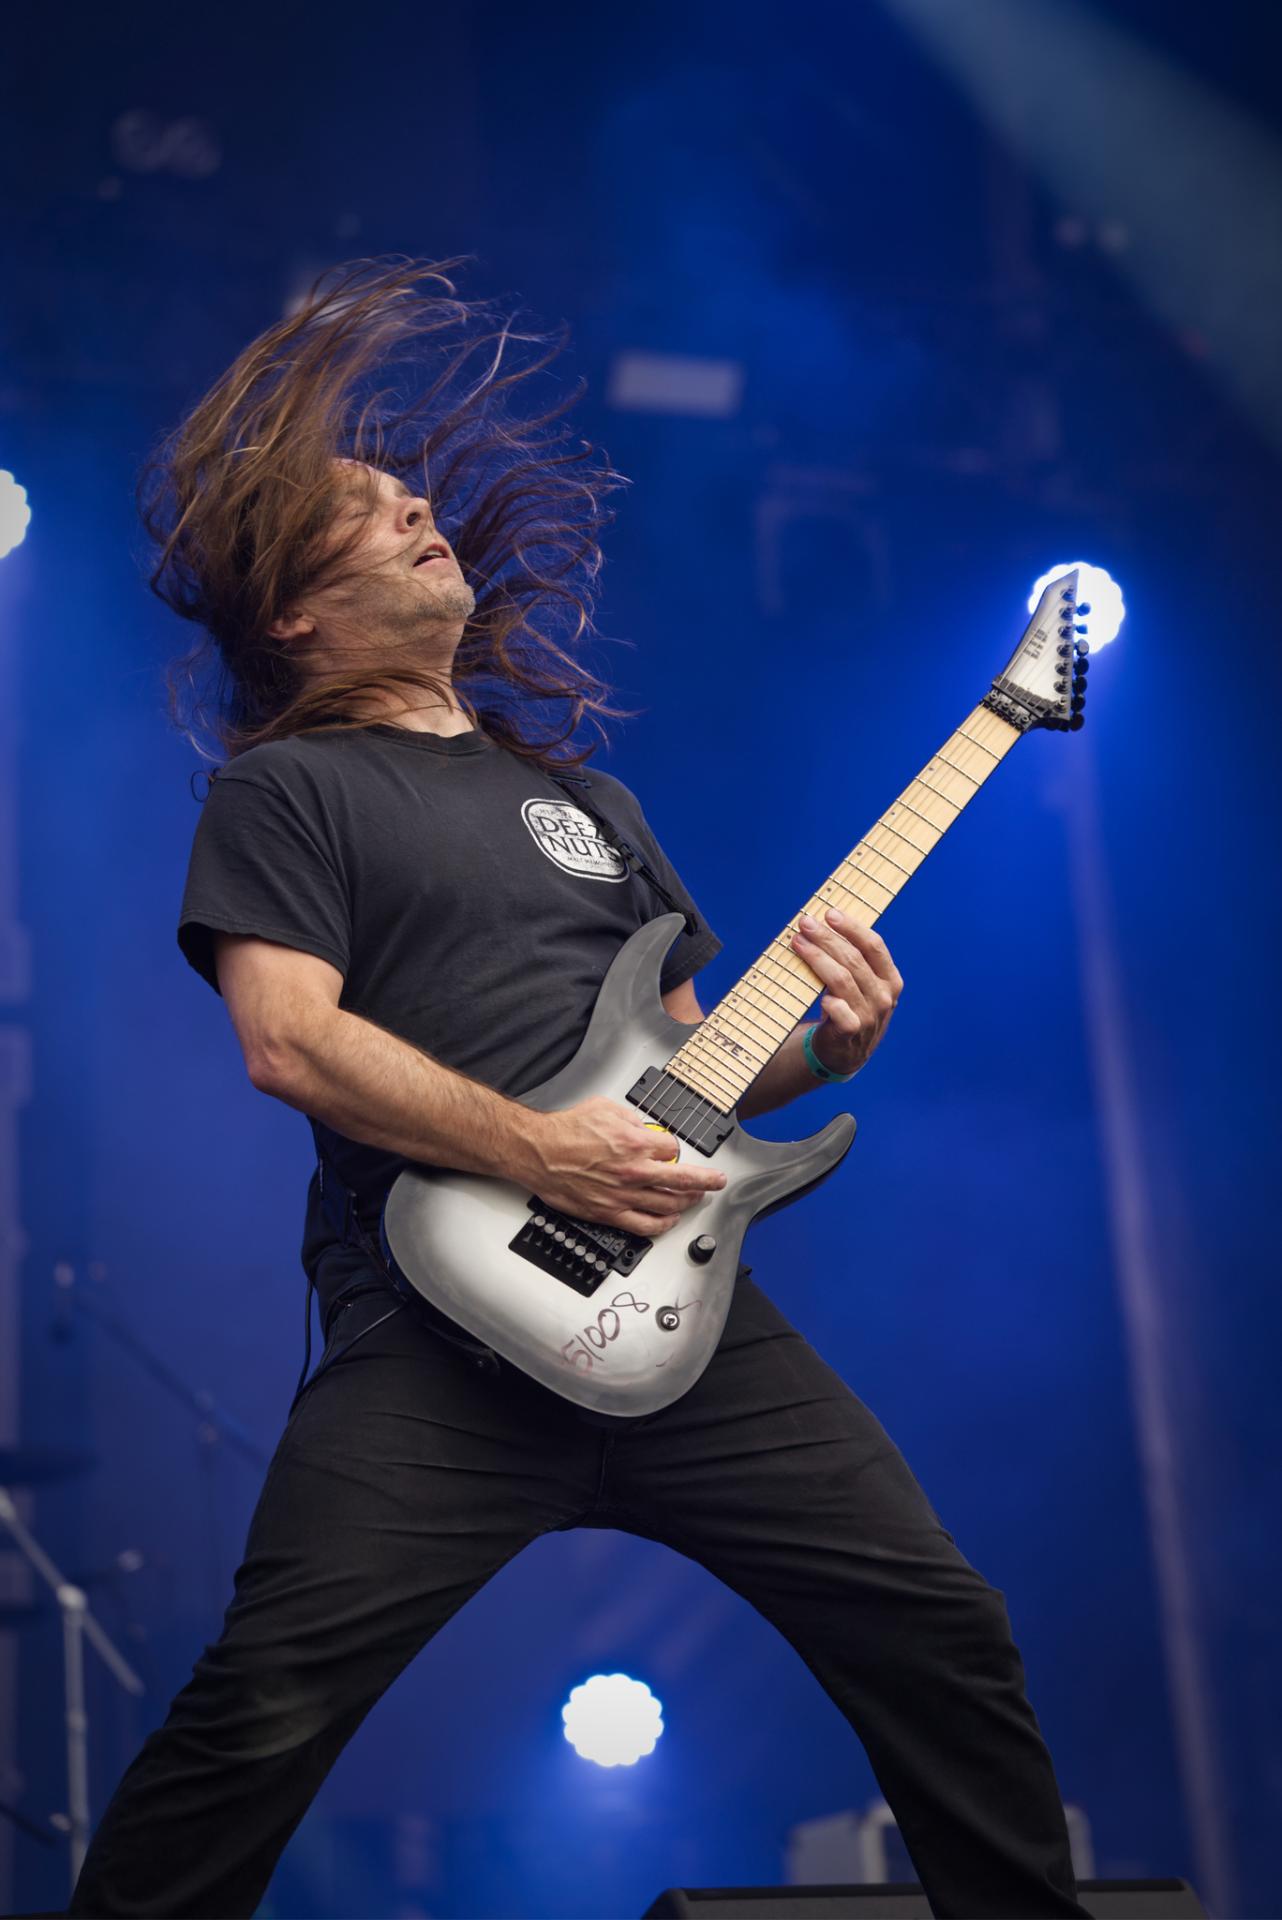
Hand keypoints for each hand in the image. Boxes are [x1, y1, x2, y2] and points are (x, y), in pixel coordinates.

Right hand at [519, 1096, 726, 1236]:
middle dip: (707, 1181)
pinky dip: (663, 1224)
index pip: (672, 1149)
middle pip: (684, 1179)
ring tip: (695, 1199)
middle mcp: (634, 1171)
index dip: (673, 1148)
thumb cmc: (564, 1132)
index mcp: (635, 1143)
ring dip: (687, 1202)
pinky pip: (646, 1225)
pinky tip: (669, 1221)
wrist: (538, 1152)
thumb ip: (630, 1118)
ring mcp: (624, 1195)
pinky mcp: (610, 1213)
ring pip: (669, 1204)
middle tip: (717, 1182)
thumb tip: (642, 1127)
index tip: (671, 1150)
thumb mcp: (604, 1108)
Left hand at [790, 908, 902, 1076]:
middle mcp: (884, 997)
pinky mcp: (852, 1033)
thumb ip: (854, 961)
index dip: (852, 927)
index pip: (874, 946)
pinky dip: (828, 1000)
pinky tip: (817, 993)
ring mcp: (870, 1016)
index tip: (830, 913)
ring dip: (817, 958)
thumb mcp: (863, 986)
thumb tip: (823, 925)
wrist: (845, 1053)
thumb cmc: (850, 1009)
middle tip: (805, 924)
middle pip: (853, 959)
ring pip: (841, 979)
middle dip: (826, 938)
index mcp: (890, 980)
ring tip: (798, 943)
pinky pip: (839, 1011)